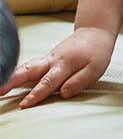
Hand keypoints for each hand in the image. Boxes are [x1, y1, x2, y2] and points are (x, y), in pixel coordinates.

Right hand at [0, 27, 116, 108]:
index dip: (36, 94)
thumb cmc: (97, 53)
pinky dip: (17, 72)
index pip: (48, 82)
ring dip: (11, 76)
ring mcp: (47, 59)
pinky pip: (29, 66)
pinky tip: (7, 80)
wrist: (95, 33)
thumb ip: (79, 81)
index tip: (24, 105)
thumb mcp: (95, 68)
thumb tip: (63, 94)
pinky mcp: (46, 59)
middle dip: (12, 81)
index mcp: (65, 64)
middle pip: (29, 71)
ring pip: (26, 67)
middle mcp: (52, 61)